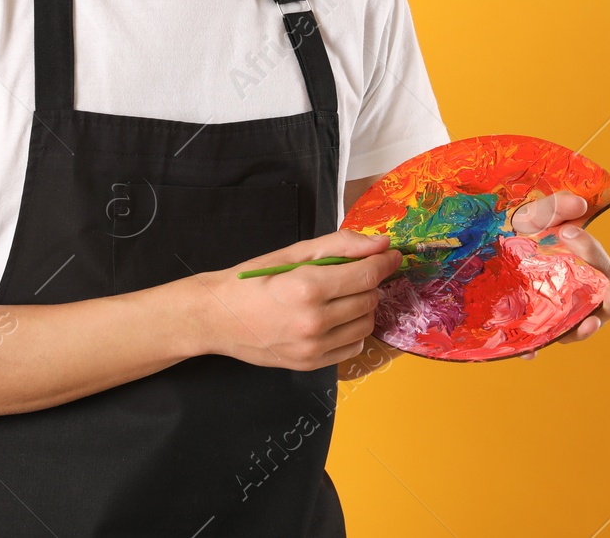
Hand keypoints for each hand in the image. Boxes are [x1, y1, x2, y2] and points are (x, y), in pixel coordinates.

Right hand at [196, 230, 403, 370]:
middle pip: (370, 299)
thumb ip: (340, 245)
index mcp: (307, 287)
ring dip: (362, 306)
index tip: (391, 254)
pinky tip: (334, 318)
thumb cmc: (253, 280)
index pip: (366, 275)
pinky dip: (352, 330)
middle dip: (368, 282)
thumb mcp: (293, 253)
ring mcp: (313, 347)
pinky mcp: (311, 364)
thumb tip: (380, 244)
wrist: (218, 317)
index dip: (385, 262)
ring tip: (340, 296)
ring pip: (366, 324)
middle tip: (352, 273)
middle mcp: (313, 321)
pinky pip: (353, 346)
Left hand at [507, 191, 609, 359]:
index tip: (568, 231)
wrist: (478, 249)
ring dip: (584, 330)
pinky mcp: (528, 327)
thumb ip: (554, 207)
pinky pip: (533, 343)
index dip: (591, 250)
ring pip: (575, 329)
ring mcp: (552, 313)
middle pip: (602, 305)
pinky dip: (533, 348)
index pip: (600, 265)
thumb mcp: (532, 215)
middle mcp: (573, 294)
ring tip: (588, 325)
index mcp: (581, 267)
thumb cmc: (516, 231)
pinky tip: (529, 352)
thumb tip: (579, 205)